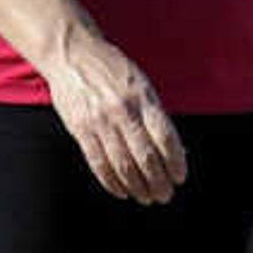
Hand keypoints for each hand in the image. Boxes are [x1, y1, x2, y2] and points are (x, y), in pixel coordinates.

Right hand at [42, 29, 186, 204]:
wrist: (72, 54)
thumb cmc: (112, 70)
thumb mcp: (141, 84)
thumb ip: (154, 114)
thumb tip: (172, 150)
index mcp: (143, 99)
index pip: (165, 138)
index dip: (175, 161)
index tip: (180, 176)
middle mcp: (123, 111)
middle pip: (146, 156)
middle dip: (158, 181)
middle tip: (165, 195)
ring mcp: (100, 121)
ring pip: (122, 164)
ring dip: (137, 186)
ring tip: (146, 197)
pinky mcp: (80, 129)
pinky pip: (98, 163)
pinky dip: (111, 182)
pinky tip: (122, 191)